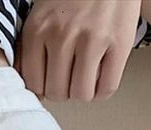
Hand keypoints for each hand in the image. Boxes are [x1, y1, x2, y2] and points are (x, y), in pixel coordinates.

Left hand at [13, 0, 141, 101]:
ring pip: (80, 93)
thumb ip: (32, 47)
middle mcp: (61, 36)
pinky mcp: (118, 41)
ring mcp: (91, 39)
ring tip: (86, 78)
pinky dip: (102, 91)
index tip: (52, 83)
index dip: (44, 89)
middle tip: (70, 79)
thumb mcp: (41, 15)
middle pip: (57, 92)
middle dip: (64, 91)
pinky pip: (107, 87)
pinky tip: (101, 79)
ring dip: (83, 92)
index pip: (33, 84)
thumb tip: (33, 89)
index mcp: (37, 31)